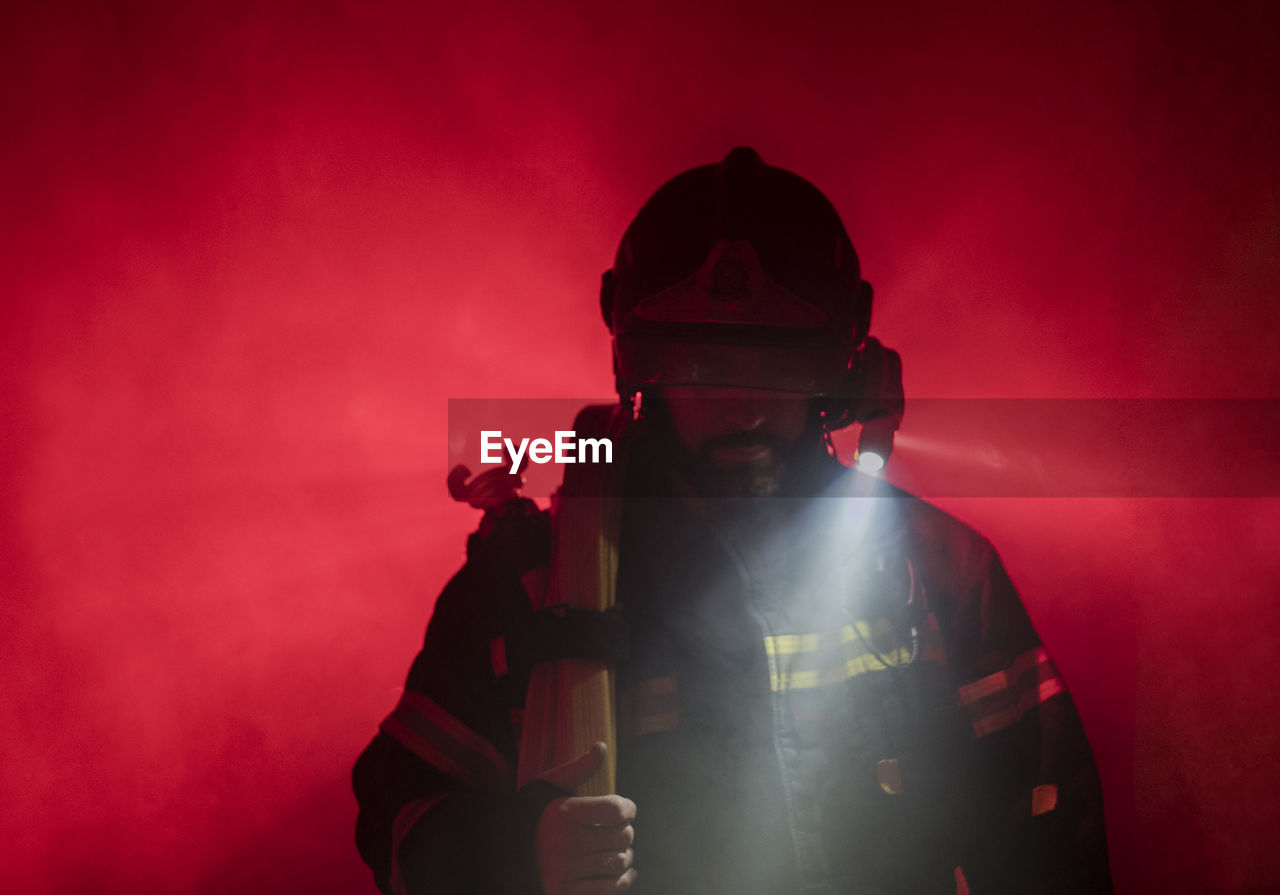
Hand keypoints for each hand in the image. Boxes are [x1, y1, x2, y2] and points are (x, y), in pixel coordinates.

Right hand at [535, 742, 637, 894]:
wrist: (505, 851)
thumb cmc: (534, 814)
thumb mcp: (550, 786)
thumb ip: (578, 768)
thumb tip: (601, 746)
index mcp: (565, 813)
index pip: (617, 810)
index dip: (628, 808)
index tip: (625, 809)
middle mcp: (566, 843)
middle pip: (622, 837)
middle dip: (626, 831)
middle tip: (618, 829)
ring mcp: (566, 870)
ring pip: (619, 862)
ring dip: (625, 855)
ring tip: (617, 849)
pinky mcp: (566, 891)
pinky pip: (609, 889)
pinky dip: (623, 880)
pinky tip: (623, 871)